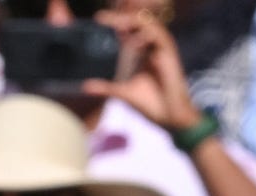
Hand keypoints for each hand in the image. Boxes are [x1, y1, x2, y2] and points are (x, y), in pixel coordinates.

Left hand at [83, 10, 201, 132]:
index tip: (98, 19)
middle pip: (138, 21)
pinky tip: (133, 42)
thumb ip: (106, 87)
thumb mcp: (124, 93)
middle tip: (102, 18)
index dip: (116, 20)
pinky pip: (160, 36)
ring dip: (132, 21)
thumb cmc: (152, 105)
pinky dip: (146, 35)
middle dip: (121, 16)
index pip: (129, 28)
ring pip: (149, 24)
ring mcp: (162, 49)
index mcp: (142, 52)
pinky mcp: (170, 55)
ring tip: (115, 24)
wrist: (170, 118)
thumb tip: (84, 87)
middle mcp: (152, 47)